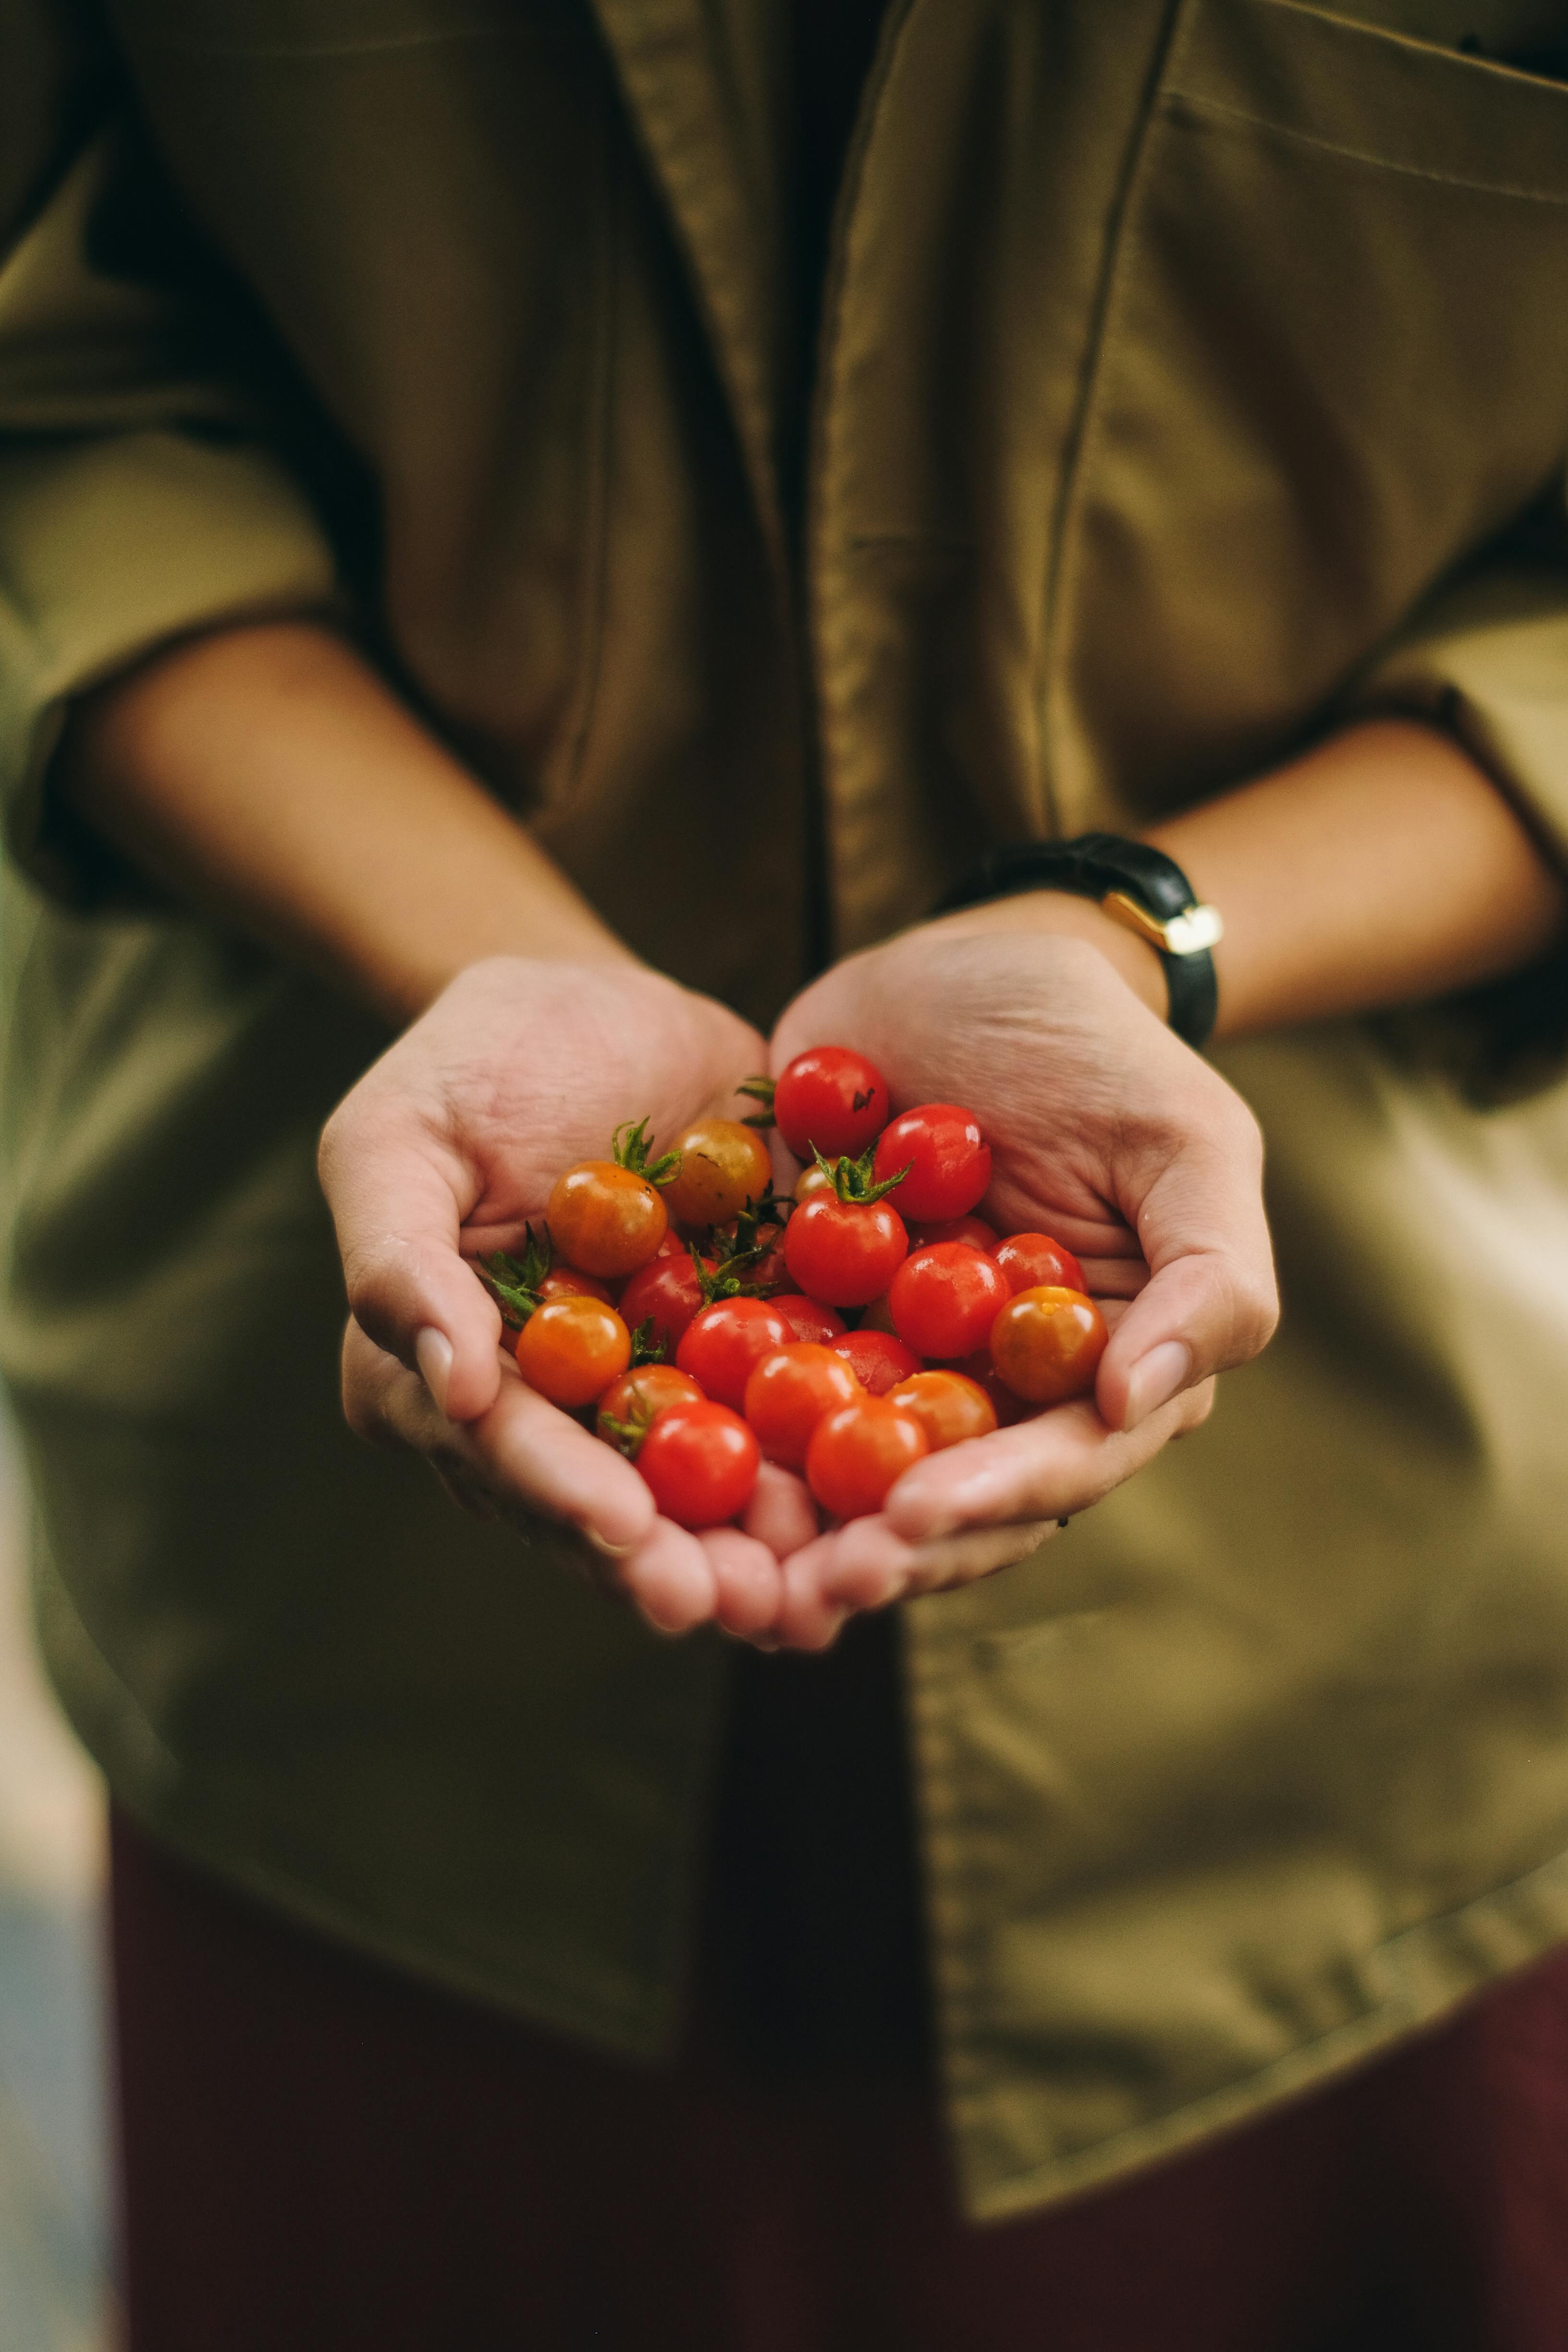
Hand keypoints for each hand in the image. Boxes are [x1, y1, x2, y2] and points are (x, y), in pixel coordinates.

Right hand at [319, 956, 792, 1638]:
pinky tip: (891, 1500)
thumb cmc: (472, 1063)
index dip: (564, 1497)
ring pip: (704, 1492)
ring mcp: (653, 1392)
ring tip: (823, 1588)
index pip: (505, 1453)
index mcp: (450, 1379)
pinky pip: (788, 1420)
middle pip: (610, 1506)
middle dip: (677, 1563)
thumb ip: (400, 1260)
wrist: (599, 1005)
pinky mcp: (742, 1356)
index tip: (626, 1531)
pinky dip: (835, 1464)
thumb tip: (449, 1388)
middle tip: (744, 1605)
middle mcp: (553, 1413)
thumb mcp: (396, 1137)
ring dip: (764, 1548)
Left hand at [762, 918, 1278, 1640]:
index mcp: (1098, 1372)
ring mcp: (891, 1359)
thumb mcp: (1188, 1141)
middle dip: (876, 1550)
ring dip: (789, 1529)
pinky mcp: (799, 1313)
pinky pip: (751, 1387)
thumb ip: (1209, 1277)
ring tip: (727, 1570)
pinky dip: (714, 1430)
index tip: (909, 1520)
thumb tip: (1138, 1403)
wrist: (969, 961)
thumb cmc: (1098, 1047)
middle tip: (804, 1586)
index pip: (1054, 1466)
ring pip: (842, 1473)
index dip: (986, 1503)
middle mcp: (993, 1390)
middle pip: (940, 1500)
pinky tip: (659, 1466)